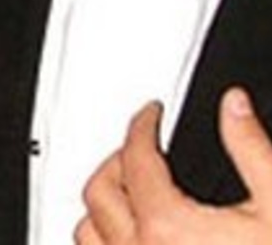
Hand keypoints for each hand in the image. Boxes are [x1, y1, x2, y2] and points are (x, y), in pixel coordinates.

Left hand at [74, 87, 271, 243]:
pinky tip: (132, 240)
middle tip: (138, 148)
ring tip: (128, 191)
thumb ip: (251, 148)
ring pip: (89, 237)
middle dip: (115, 159)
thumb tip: (234, 107)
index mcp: (168, 227)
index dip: (141, 125)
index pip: (134, 156)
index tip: (150, 115)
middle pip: (99, 192)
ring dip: (103, 207)